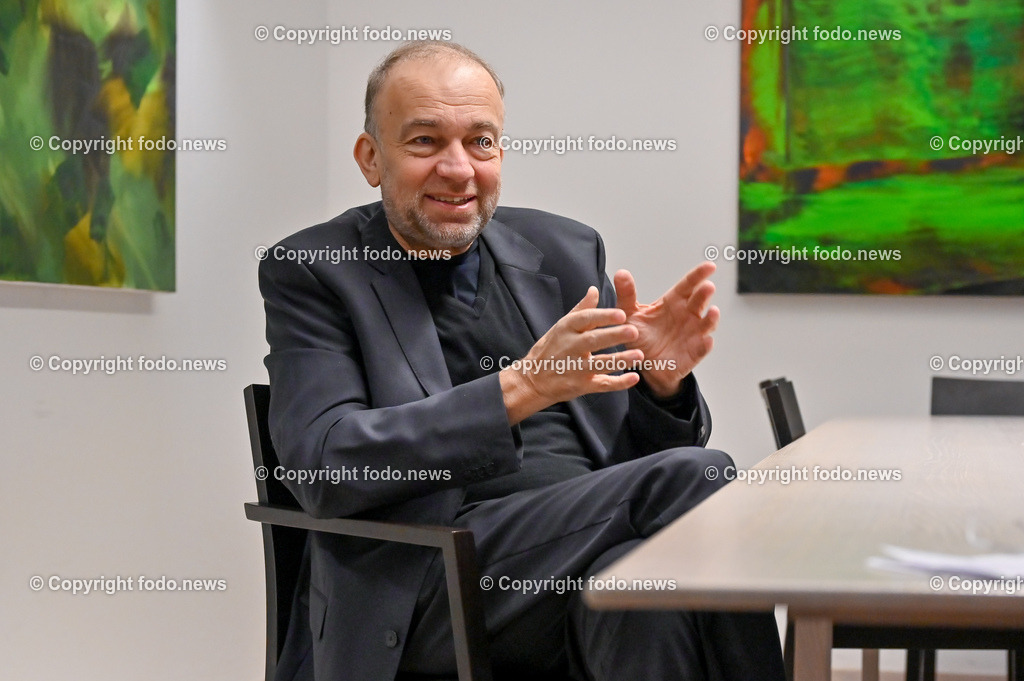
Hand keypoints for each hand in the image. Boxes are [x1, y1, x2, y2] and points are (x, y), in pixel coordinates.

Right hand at [500, 286, 642, 424]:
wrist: (532, 380)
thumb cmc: (550, 349)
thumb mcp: (562, 326)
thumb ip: (582, 309)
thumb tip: (594, 290)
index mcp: (566, 329)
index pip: (585, 319)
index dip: (603, 316)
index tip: (621, 314)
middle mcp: (570, 347)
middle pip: (593, 340)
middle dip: (614, 336)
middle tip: (634, 331)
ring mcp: (576, 368)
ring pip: (600, 363)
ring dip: (620, 360)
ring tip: (639, 355)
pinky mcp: (581, 386)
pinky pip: (602, 385)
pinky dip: (618, 383)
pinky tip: (633, 378)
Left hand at [614, 262, 719, 397]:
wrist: (643, 364)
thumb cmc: (640, 335)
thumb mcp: (630, 314)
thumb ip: (627, 294)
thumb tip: (621, 273)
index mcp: (674, 302)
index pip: (688, 285)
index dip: (699, 275)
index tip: (710, 266)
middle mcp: (687, 315)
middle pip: (699, 301)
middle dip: (705, 293)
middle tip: (708, 286)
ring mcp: (693, 334)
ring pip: (707, 323)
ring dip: (711, 318)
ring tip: (713, 312)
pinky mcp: (693, 352)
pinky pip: (702, 348)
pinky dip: (705, 345)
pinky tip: (707, 341)